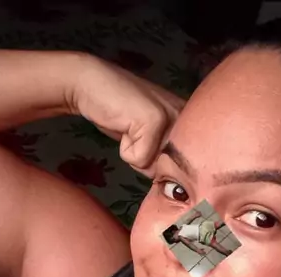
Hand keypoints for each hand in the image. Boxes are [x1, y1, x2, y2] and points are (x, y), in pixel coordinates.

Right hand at [69, 53, 185, 176]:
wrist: (91, 86)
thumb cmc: (119, 114)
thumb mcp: (149, 139)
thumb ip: (163, 157)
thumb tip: (171, 187)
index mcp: (190, 120)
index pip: (184, 166)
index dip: (161, 166)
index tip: (145, 143)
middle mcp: (186, 116)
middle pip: (169, 169)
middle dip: (149, 161)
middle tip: (134, 134)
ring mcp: (172, 116)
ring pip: (156, 166)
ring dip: (137, 156)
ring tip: (129, 129)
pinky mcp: (155, 120)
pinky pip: (140, 160)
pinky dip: (126, 150)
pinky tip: (123, 126)